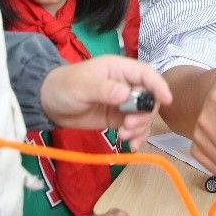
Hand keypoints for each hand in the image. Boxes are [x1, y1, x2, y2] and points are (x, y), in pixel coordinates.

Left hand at [40, 56, 171, 149]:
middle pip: (150, 97)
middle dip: (144, 114)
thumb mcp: (82, 86)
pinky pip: (135, 127)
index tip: (167, 100)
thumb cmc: (64, 86)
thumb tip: (126, 95)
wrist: (48, 103)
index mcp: (119, 69)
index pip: (146, 74)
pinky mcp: (118, 119)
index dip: (159, 85)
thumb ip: (104, 89)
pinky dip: (137, 137)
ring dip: (140, 128)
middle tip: (128, 126)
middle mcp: (126, 85)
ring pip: (144, 115)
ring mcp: (123, 103)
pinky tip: (131, 146)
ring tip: (124, 136)